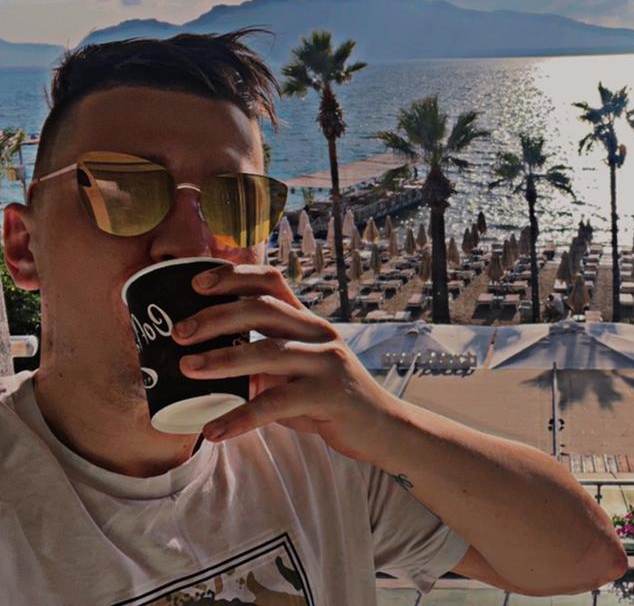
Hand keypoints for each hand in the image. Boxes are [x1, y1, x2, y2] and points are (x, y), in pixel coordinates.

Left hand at [172, 263, 402, 462]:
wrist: (380, 426)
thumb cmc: (326, 396)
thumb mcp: (296, 370)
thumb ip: (260, 361)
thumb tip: (203, 363)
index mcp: (306, 321)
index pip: (271, 281)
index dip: (233, 277)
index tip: (197, 284)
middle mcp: (317, 333)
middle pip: (263, 309)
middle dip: (216, 317)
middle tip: (179, 332)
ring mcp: (326, 362)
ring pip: (268, 352)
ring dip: (222, 360)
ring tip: (186, 369)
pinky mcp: (328, 396)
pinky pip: (276, 404)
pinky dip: (240, 417)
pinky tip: (214, 430)